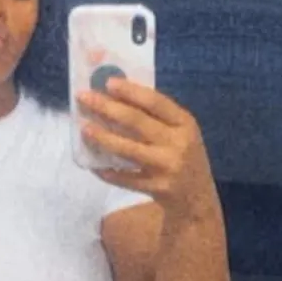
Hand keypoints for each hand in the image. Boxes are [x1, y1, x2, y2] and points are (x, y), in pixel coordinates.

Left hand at [77, 78, 217, 220]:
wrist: (198, 197)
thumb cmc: (183, 155)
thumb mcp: (180, 132)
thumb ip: (156, 116)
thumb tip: (116, 96)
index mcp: (185, 123)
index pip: (156, 102)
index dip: (131, 91)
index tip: (108, 83)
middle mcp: (178, 143)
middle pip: (137, 122)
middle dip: (107, 108)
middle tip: (83, 98)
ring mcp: (167, 167)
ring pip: (128, 150)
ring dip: (103, 138)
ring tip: (84, 128)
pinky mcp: (157, 188)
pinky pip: (125, 179)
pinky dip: (107, 172)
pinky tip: (92, 165)